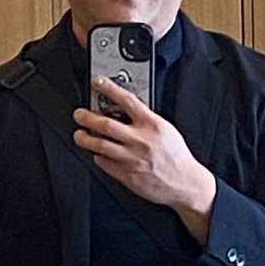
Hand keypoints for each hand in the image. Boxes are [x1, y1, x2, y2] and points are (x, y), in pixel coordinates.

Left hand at [72, 76, 215, 243]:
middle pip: (105, 125)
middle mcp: (140, 141)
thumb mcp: (166, 129)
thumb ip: (146, 119)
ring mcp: (132, 159)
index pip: (127, 101)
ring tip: (79, 135)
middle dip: (87, 117)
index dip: (109, 88)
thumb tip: (124, 109)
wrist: (185, 183)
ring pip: (99, 145)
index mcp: (153, 125)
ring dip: (84, 138)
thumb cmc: (176, 157)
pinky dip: (97, 156)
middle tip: (79, 114)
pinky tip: (97, 153)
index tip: (97, 82)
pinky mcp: (127, 175)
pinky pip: (104, 163)